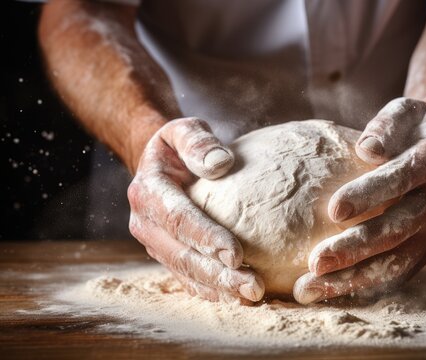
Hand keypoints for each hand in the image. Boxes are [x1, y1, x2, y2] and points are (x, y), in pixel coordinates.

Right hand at [128, 117, 264, 303]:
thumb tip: (220, 164)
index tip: (237, 254)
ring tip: (252, 296)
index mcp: (148, 191)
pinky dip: (210, 290)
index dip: (206, 238)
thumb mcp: (183, 130)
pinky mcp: (164, 254)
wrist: (158, 164)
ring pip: (184, 271)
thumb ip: (198, 141)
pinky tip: (235, 298)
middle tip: (253, 286)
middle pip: (182, 254)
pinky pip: (185, 277)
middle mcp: (144, 222)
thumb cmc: (178, 146)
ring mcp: (153, 242)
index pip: (179, 218)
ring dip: (218, 287)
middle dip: (218, 274)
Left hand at [293, 98, 425, 303]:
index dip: (369, 194)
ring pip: (395, 263)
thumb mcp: (404, 111)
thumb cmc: (412, 128)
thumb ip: (387, 124)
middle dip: (354, 249)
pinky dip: (362, 288)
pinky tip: (328, 294)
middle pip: (397, 229)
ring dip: (352, 279)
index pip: (403, 178)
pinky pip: (395, 276)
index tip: (333, 210)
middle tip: (314, 262)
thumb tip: (367, 148)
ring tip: (309, 289)